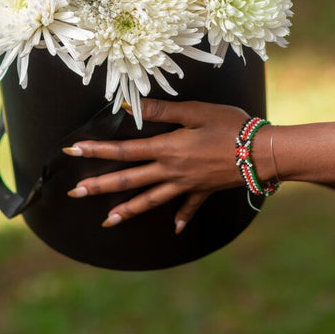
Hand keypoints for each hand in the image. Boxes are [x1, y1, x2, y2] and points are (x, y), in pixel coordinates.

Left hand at [63, 98, 248, 232]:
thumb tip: (129, 105)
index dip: (97, 150)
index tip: (73, 151)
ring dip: (128, 210)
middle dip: (100, 185)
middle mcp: (171, 171)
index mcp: (167, 148)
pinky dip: (181, 217)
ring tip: (107, 221)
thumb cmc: (230, 125)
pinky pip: (188, 207)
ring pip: (151, 200)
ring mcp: (187, 184)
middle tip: (75, 192)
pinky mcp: (204, 191)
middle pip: (129, 180)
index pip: (124, 150)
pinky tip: (175, 228)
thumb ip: (162, 109)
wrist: (261, 153)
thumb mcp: (195, 111)